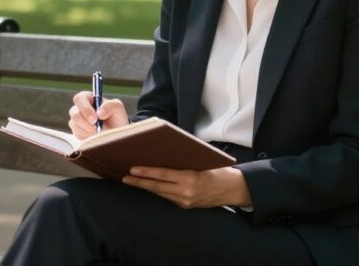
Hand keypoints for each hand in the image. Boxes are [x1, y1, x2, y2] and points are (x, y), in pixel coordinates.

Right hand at [68, 91, 128, 139]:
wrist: (116, 133)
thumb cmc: (116, 118)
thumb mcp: (118, 108)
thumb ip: (110, 106)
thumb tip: (99, 113)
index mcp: (88, 98)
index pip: (79, 98)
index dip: (85, 109)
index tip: (95, 119)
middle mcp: (80, 108)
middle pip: (74, 114)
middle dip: (86, 123)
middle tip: (97, 129)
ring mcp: (77, 120)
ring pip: (75, 126)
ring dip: (89, 131)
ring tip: (100, 132)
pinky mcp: (77, 131)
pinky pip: (78, 135)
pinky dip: (88, 137)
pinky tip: (96, 136)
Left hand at [122, 166, 250, 208]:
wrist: (233, 189)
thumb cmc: (218, 170)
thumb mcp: (202, 161)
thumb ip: (184, 160)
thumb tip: (163, 154)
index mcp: (190, 178)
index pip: (163, 175)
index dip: (146, 173)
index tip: (133, 170)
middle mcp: (186, 192)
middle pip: (157, 187)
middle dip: (140, 182)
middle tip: (125, 178)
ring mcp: (185, 201)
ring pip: (160, 193)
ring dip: (146, 188)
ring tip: (132, 182)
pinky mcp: (186, 206)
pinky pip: (167, 198)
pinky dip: (157, 192)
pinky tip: (148, 187)